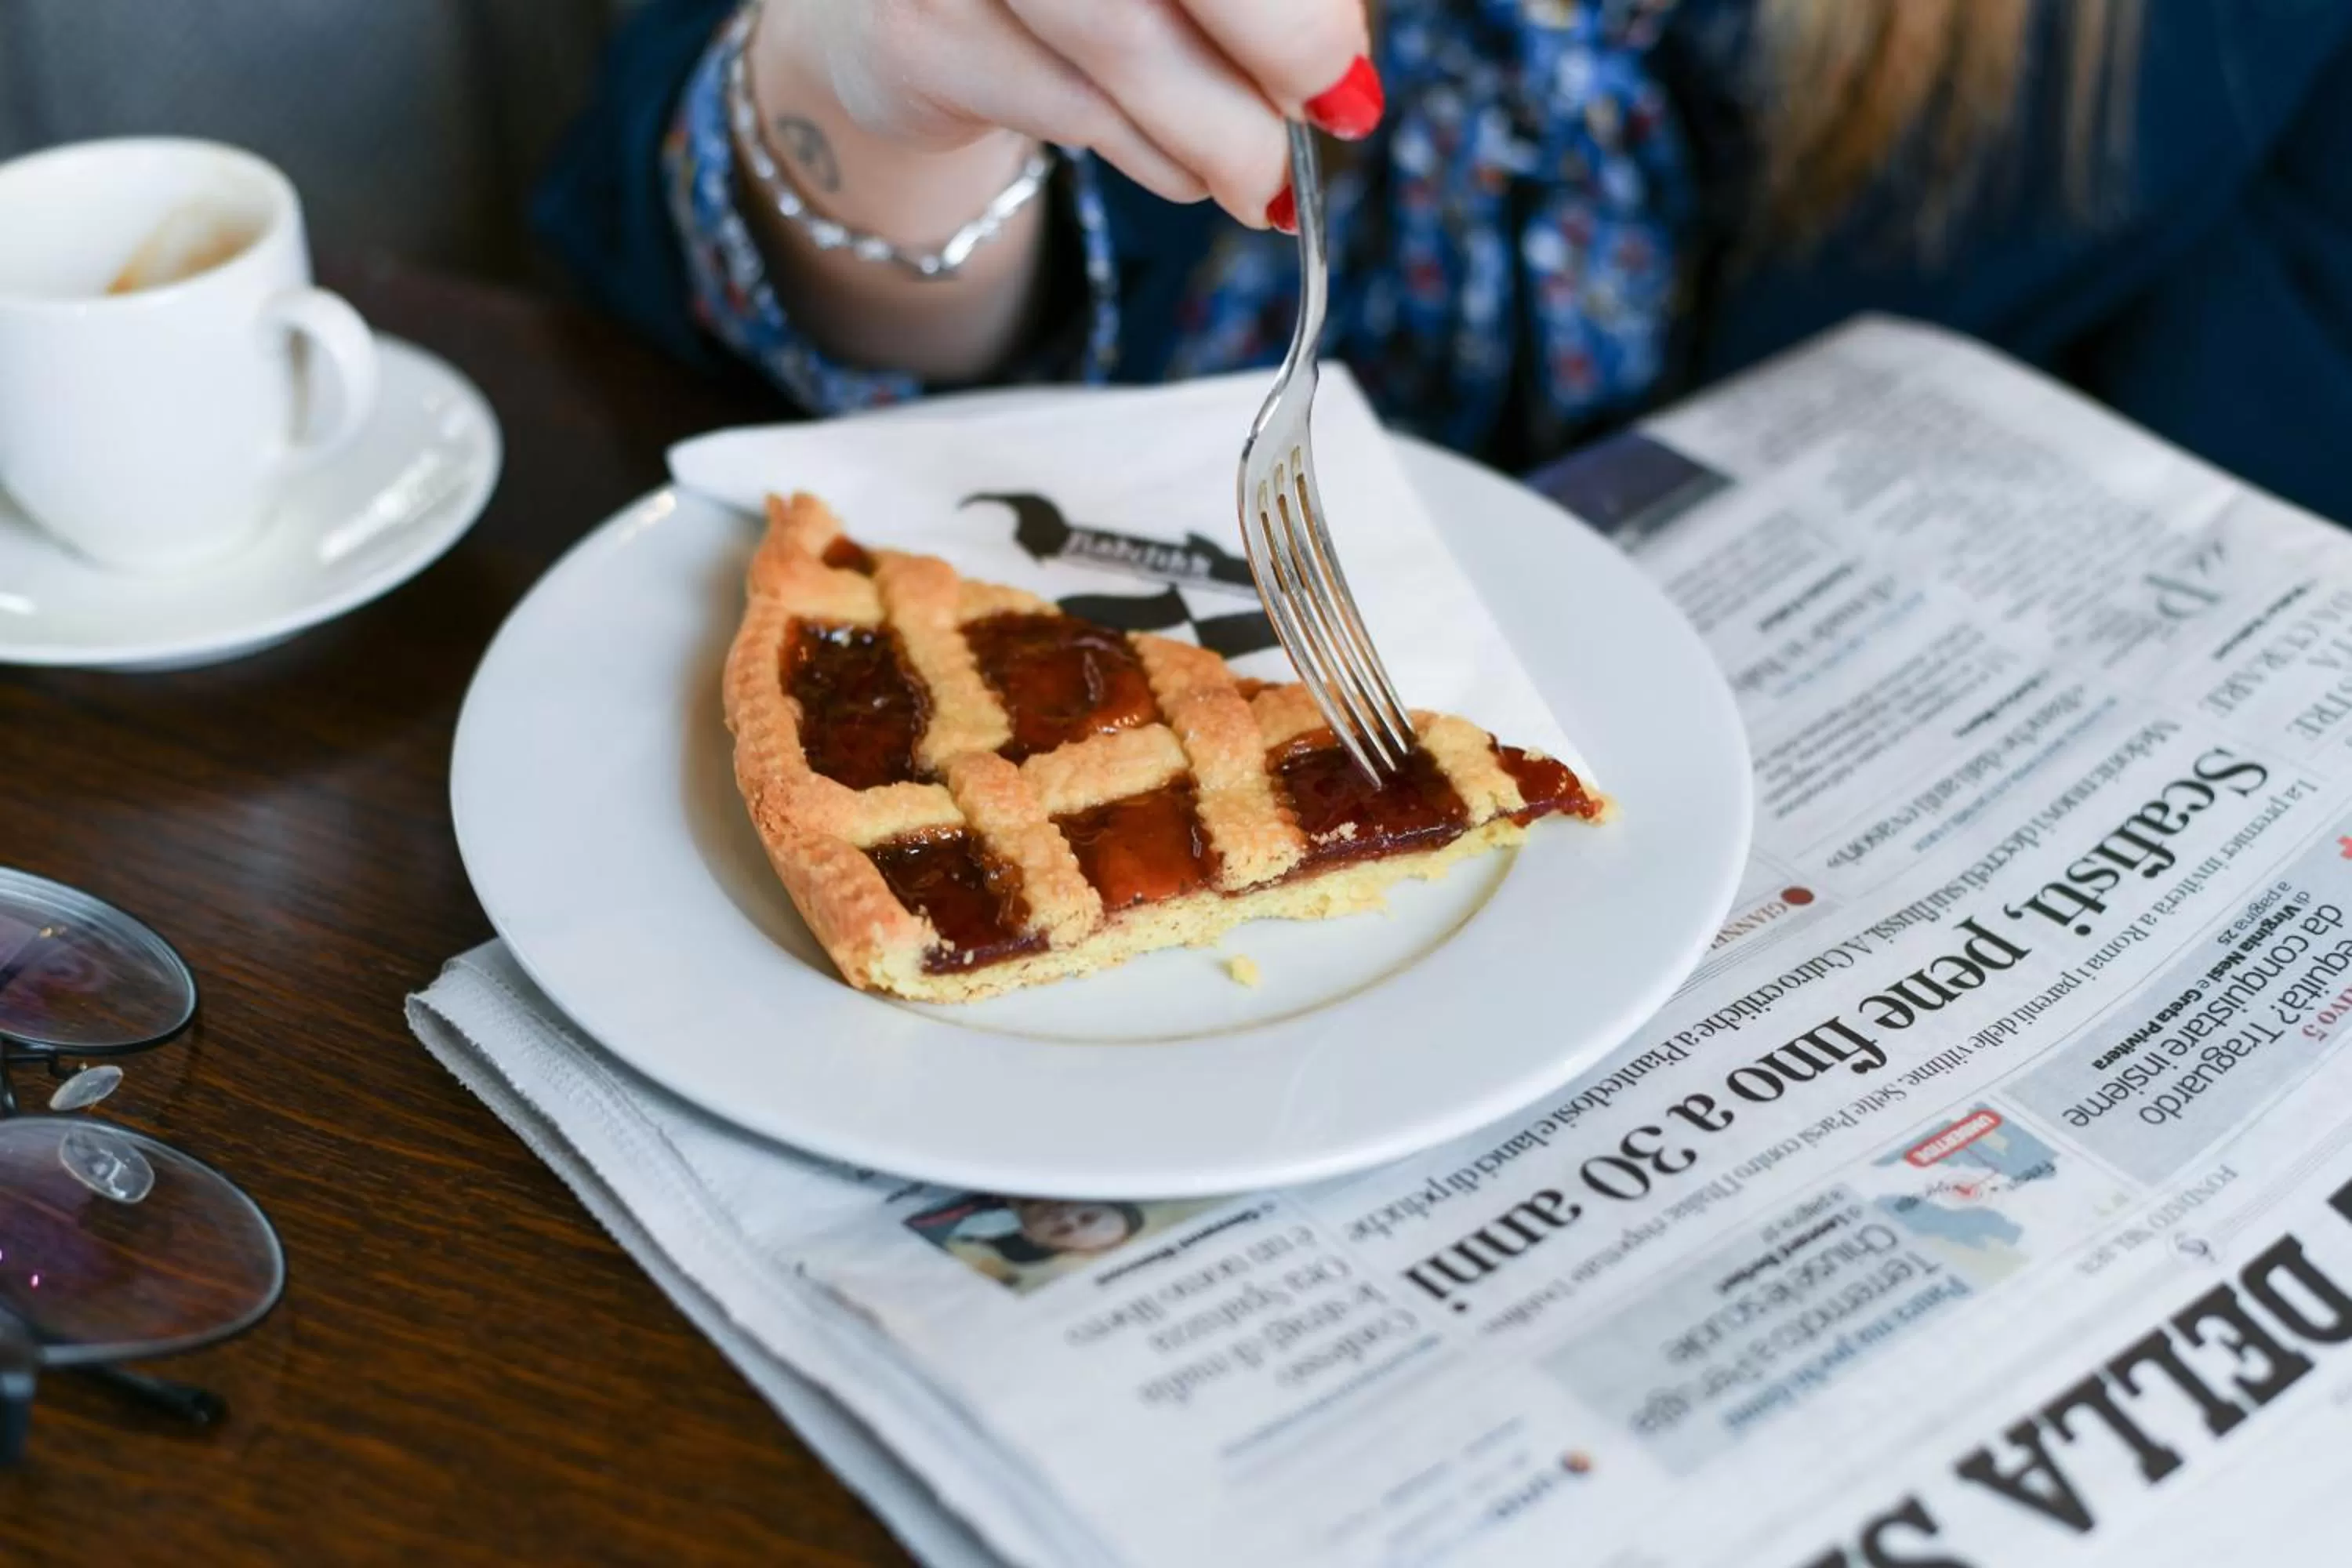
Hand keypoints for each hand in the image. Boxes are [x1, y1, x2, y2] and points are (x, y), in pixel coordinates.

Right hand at [756, 0, 1382, 231]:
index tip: (1345, 68)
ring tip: (1263, 177)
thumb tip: (1341, 73)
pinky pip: (1074, 112)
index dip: (1297, 5)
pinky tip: (1186, 170)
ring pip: (1123, 42)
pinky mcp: (919, 33)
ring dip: (1223, 136)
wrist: (903, 13)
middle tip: (1332, 114)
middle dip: (1278, 51)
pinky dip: (1157, 157)